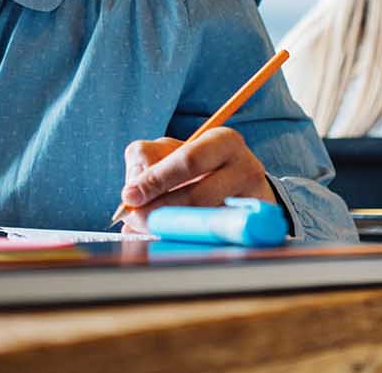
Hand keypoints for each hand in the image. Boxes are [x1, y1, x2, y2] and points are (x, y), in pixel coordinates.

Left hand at [118, 127, 278, 233]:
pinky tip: (175, 236)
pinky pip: (213, 239)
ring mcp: (252, 201)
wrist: (239, 185)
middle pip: (197, 196)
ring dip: (171, 229)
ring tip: (151, 228)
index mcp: (223, 141)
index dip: (155, 180)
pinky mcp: (252, 226)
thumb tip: (130, 198)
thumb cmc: (196, 166)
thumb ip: (144, 162)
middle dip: (159, 211)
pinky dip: (188, 240)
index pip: (188, 161)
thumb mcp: (169, 151)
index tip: (129, 196)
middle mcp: (244, 168)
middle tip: (135, 219)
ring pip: (204, 222)